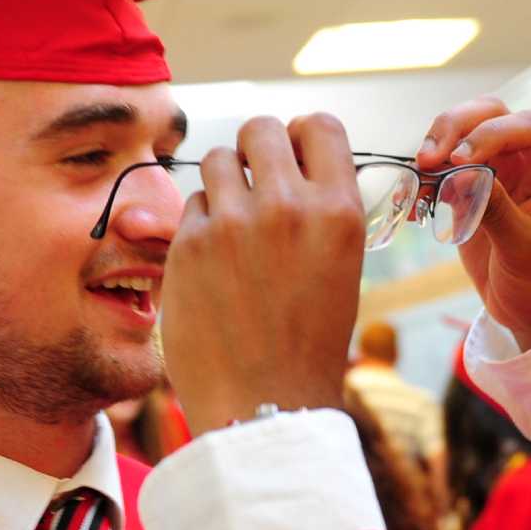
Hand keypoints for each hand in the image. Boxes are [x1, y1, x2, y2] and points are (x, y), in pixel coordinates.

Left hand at [161, 114, 365, 429]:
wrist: (266, 403)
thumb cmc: (308, 342)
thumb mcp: (340, 267)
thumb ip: (320, 210)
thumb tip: (294, 167)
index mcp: (339, 212)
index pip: (320, 126)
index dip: (303, 136)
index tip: (295, 157)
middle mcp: (288, 207)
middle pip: (261, 128)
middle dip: (257, 149)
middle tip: (257, 184)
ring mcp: (234, 223)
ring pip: (219, 160)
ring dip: (225, 182)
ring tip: (234, 224)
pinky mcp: (189, 244)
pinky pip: (192, 203)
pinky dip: (200, 223)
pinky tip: (214, 262)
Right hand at [418, 98, 530, 349]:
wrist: (530, 311)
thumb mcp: (522, 248)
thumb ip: (494, 209)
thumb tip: (461, 174)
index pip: (527, 127)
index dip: (491, 133)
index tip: (460, 159)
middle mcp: (527, 161)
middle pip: (488, 116)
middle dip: (454, 128)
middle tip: (428, 159)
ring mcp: (498, 171)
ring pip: (461, 135)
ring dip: (434, 150)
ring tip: (417, 179)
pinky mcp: (471, 188)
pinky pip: (443, 170)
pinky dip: (424, 180)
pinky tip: (411, 203)